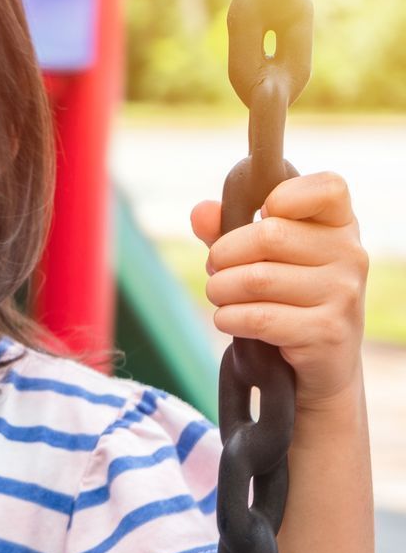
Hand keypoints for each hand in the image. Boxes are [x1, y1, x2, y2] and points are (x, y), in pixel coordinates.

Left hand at [192, 171, 367, 411]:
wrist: (320, 363)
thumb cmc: (286, 297)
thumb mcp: (261, 256)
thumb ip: (228, 228)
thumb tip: (202, 212)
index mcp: (339, 225)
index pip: (327, 188)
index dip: (283, 195)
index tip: (261, 214)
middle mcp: (351, 254)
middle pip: (269, 235)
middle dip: (223, 254)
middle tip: (217, 269)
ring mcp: (343, 294)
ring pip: (255, 279)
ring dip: (220, 289)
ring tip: (221, 295)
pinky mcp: (327, 331)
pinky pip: (258, 317)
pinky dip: (228, 318)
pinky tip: (229, 320)